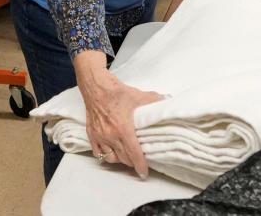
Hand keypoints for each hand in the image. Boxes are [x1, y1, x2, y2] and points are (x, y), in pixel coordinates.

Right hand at [73, 51, 162, 178]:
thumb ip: (154, 101)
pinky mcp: (91, 134)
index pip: (133, 154)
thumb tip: (169, 101)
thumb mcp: (138, 96)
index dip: (140, 165)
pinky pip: (98, 152)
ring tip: (126, 156)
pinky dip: (105, 155)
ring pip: (111, 158)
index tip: (144, 173)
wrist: (96, 86)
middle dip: (132, 162)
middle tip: (139, 160)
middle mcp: (110, 136)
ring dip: (120, 159)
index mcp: (123, 129)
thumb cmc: (117, 92)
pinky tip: (111, 152)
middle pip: (124, 159)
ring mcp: (100, 136)